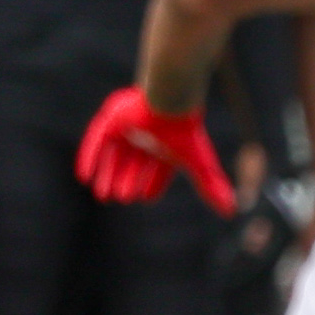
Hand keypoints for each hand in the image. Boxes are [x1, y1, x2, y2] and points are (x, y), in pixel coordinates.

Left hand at [76, 86, 236, 212]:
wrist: (169, 101)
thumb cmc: (186, 133)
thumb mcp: (199, 165)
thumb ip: (210, 187)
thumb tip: (231, 212)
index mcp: (167, 147)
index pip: (159, 170)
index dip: (152, 185)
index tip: (144, 198)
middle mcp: (147, 138)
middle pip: (134, 164)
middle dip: (126, 182)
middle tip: (120, 198)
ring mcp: (127, 128)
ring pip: (114, 155)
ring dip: (107, 175)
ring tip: (102, 195)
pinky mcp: (111, 120)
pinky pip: (96, 141)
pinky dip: (90, 159)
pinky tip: (83, 177)